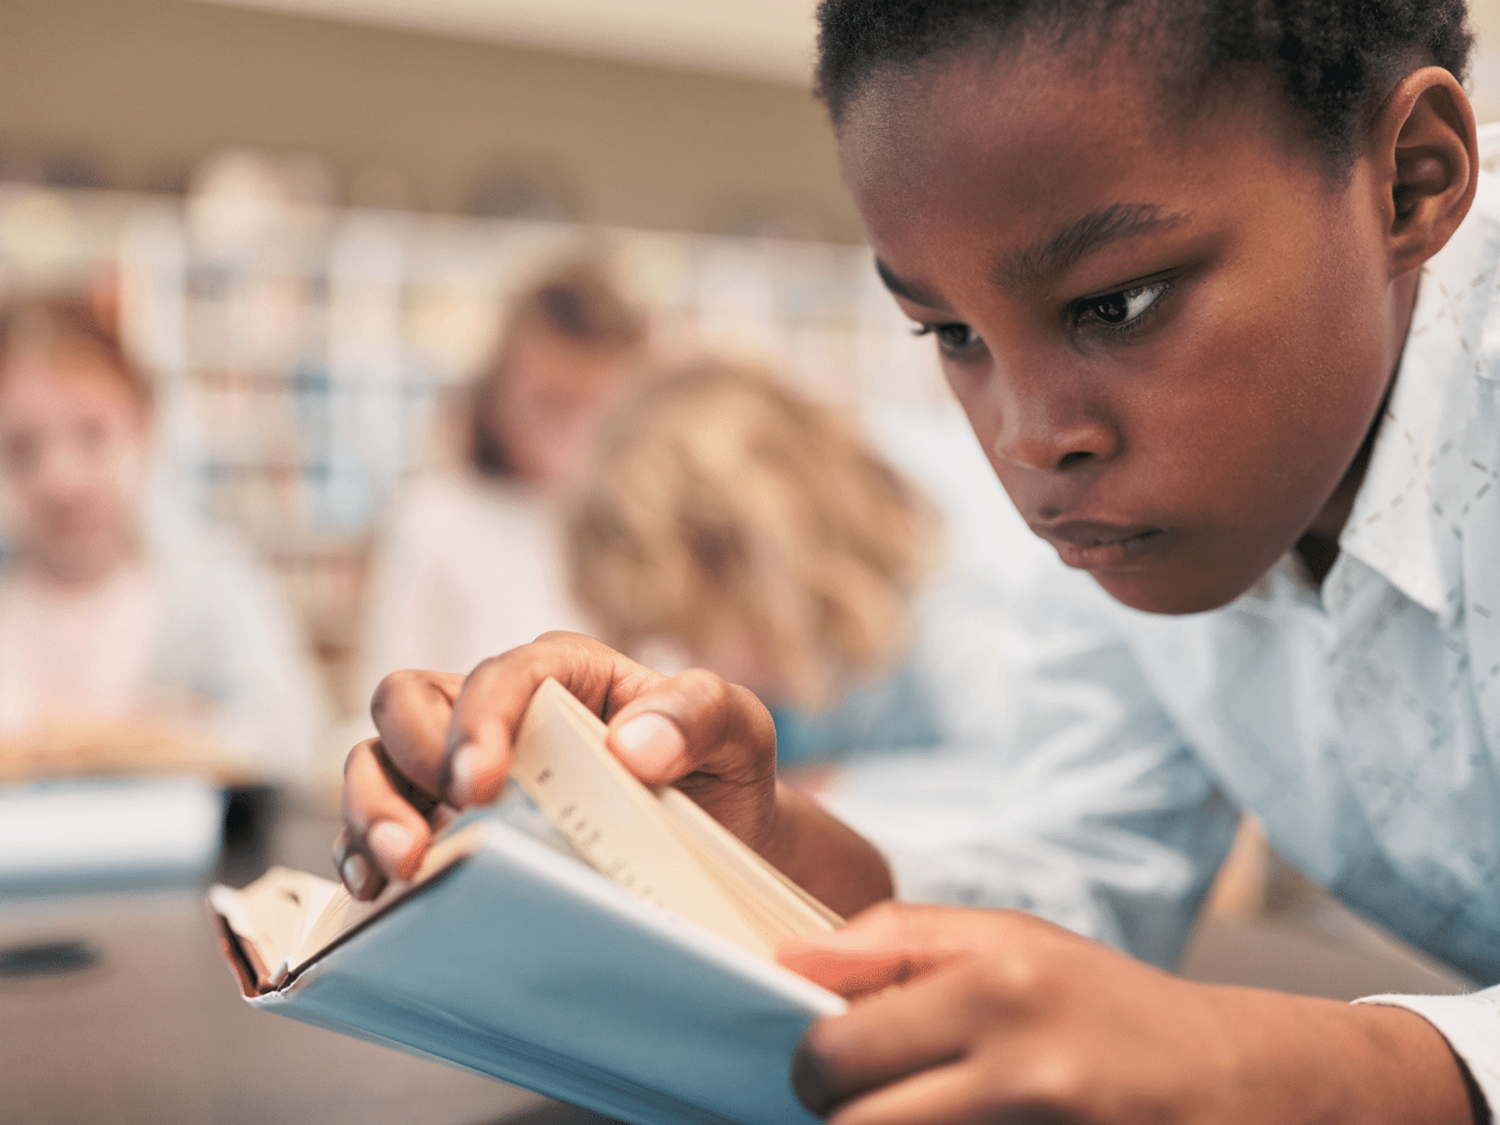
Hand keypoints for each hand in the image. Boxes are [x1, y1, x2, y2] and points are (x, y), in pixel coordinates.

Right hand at [333, 631, 890, 913]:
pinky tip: (381, 889)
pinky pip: (380, 817)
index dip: (476, 721)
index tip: (479, 785)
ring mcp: (467, 760)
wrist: (724, 840)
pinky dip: (363, 847)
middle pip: (408, 700)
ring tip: (396, 870)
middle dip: (405, 765)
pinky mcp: (450, 816)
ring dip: (370, 809)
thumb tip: (630, 745)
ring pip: (377, 756)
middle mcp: (503, 705)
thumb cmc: (724, 772)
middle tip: (423, 842)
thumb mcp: (739, 731)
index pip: (500, 674)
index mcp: (565, 670)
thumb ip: (697, 715)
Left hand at [781, 903, 1474, 1124]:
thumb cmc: (1111, 1005)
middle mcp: (1026, 1073)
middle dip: (841, 1120)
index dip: (815, 1067)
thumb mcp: (1014, 940)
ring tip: (925, 1108)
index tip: (832, 1065)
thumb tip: (789, 962)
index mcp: (999, 988)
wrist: (1246, 1084)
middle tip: (868, 1104)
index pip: (836, 1052)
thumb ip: (895, 944)